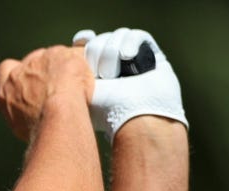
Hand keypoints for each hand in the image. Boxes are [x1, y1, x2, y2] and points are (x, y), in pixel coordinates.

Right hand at [0, 45, 93, 141]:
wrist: (57, 117)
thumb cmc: (40, 127)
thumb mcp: (21, 126)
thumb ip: (21, 111)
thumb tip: (29, 115)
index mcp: (8, 87)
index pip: (7, 69)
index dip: (20, 72)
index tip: (32, 80)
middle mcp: (22, 70)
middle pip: (34, 60)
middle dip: (46, 69)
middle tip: (60, 85)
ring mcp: (42, 59)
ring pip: (56, 56)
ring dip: (65, 66)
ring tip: (78, 85)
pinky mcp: (63, 54)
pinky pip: (76, 54)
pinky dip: (83, 64)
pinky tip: (89, 78)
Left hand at [73, 28, 187, 140]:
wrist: (138, 117)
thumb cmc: (107, 110)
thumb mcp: (84, 89)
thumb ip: (76, 69)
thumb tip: (79, 40)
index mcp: (96, 73)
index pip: (88, 45)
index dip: (85, 41)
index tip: (82, 40)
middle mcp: (115, 66)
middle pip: (101, 40)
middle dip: (99, 53)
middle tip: (105, 76)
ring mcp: (134, 60)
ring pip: (118, 36)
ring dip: (114, 52)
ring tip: (117, 74)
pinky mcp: (152, 56)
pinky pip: (139, 36)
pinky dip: (131, 42)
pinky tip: (128, 56)